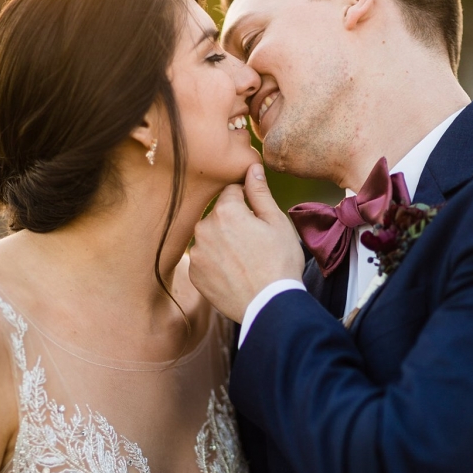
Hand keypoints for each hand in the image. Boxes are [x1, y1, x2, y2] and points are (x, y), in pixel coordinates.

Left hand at [189, 163, 305, 322]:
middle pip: (218, 215)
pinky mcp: (193, 273)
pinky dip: (215, 262)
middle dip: (233, 222)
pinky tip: (233, 272)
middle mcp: (203, 228)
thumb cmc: (279, 261)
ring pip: (210, 237)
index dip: (247, 202)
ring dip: (222, 242)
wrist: (268, 304)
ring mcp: (196, 253)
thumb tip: (251, 167)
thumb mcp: (276, 222)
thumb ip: (259, 193)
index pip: (231, 191)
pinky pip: (204, 259)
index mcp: (225, 211)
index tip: (257, 218)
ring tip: (244, 259)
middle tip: (254, 243)